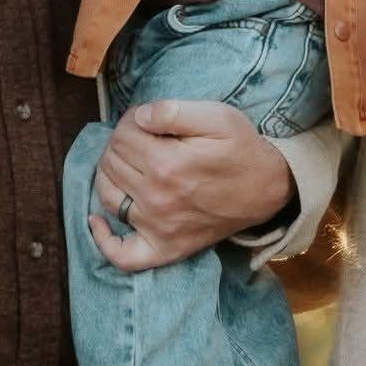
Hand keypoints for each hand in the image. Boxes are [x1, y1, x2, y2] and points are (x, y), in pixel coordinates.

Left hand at [89, 99, 293, 271]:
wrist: (268, 189)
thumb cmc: (241, 148)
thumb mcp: (217, 115)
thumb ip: (172, 110)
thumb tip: (136, 117)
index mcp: (166, 164)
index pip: (122, 135)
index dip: (130, 120)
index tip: (145, 120)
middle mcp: (156, 199)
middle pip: (111, 162)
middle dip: (120, 143)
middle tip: (141, 139)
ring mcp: (158, 228)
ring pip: (107, 196)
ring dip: (108, 174)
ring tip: (127, 163)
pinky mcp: (165, 249)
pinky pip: (122, 256)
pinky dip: (104, 240)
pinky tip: (98, 220)